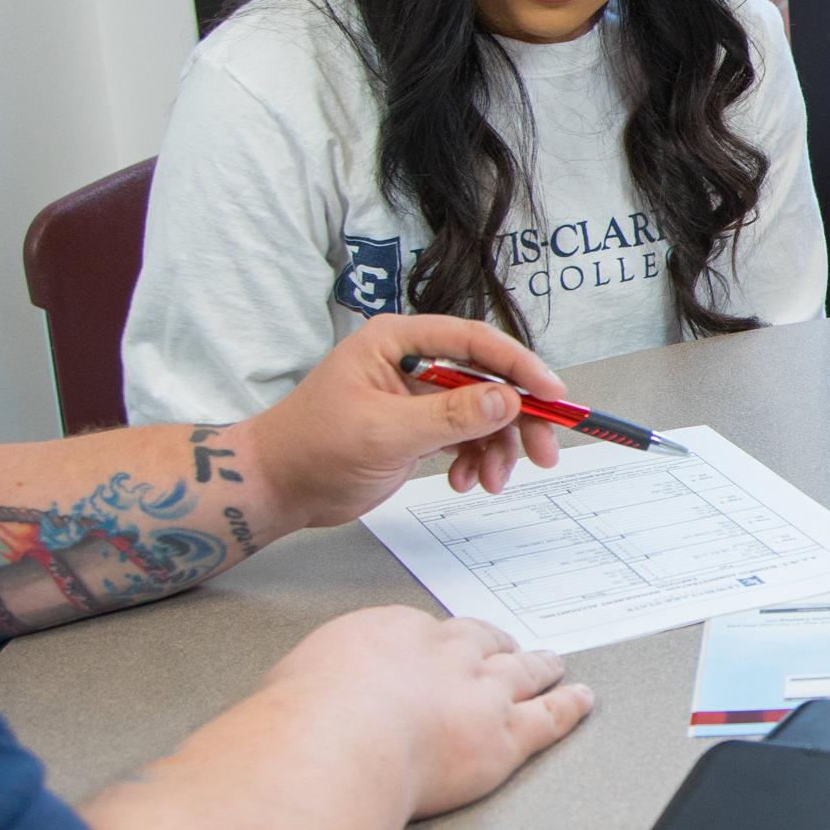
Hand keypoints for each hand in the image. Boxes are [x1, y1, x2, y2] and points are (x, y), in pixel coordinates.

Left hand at [243, 315, 568, 528]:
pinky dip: (476, 460)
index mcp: (398, 341)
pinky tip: (464, 481)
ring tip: (490, 481)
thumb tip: (505, 399)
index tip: (552, 394)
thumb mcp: (383, 432)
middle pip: (489, 378)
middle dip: (519, 417)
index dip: (519, 366)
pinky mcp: (421, 427)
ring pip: (485, 413)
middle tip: (544, 452)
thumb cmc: (310, 449)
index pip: (474, 341)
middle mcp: (413, 362)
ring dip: (497, 448)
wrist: (278, 488)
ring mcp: (419, 397)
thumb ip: (448, 416)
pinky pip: (469, 437)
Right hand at [263, 605, 593, 817]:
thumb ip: (308, 691)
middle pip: (481, 643)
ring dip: (540, 667)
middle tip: (508, 645)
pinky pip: (549, 717)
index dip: (439, 646)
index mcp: (390, 635)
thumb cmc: (301, 721)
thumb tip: (294, 709)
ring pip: (522, 674)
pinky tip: (580, 700)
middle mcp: (443, 657)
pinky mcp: (505, 735)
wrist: (338, 739)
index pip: (425, 635)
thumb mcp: (292, 686)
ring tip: (552, 662)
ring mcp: (481, 693)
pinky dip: (569, 707)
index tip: (441, 650)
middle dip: (495, 645)